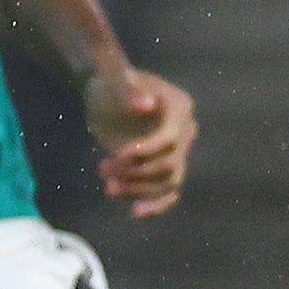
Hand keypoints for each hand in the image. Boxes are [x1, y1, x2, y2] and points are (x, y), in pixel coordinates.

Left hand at [89, 63, 195, 216]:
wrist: (107, 93)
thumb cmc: (110, 79)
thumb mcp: (112, 76)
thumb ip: (127, 86)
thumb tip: (145, 105)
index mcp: (178, 106)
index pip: (170, 139)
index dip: (146, 152)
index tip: (118, 155)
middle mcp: (185, 130)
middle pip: (169, 164)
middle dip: (136, 173)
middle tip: (103, 168)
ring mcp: (177, 150)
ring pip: (168, 182)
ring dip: (138, 190)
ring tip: (108, 187)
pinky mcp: (164, 166)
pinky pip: (170, 191)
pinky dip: (157, 204)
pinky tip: (136, 212)